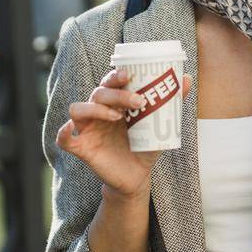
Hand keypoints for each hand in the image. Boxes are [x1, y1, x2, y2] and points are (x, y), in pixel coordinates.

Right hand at [54, 67, 188, 200]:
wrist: (137, 177)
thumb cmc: (146, 146)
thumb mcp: (160, 125)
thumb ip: (172, 102)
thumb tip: (188, 78)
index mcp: (115, 103)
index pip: (110, 82)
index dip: (116, 75)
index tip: (130, 75)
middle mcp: (98, 112)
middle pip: (98, 93)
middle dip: (117, 94)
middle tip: (138, 101)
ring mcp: (87, 129)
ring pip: (78, 109)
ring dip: (95, 109)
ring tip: (118, 118)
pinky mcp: (81, 147)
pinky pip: (63, 138)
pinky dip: (63, 132)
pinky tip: (71, 130)